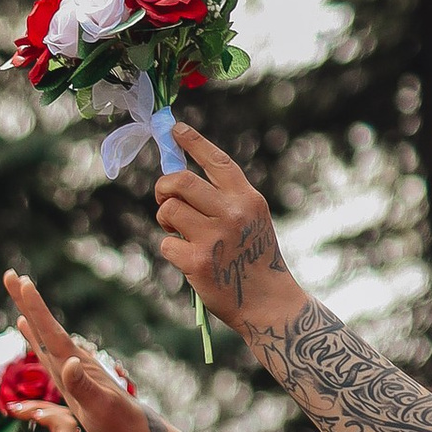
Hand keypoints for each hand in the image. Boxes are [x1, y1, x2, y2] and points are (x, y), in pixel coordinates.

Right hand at [2, 269, 149, 431]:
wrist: (133, 431)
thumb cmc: (118, 422)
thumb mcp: (99, 406)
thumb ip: (83, 386)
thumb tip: (69, 362)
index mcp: (75, 363)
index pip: (51, 331)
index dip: (36, 308)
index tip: (22, 282)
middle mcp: (70, 359)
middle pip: (44, 325)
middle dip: (27, 301)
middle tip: (10, 274)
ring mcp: (69, 366)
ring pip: (43, 334)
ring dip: (29, 313)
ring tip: (17, 292)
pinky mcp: (68, 376)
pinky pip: (45, 351)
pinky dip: (34, 336)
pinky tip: (26, 327)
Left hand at [153, 124, 292, 328]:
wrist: (267, 303)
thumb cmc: (253, 260)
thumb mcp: (250, 221)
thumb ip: (223, 200)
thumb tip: (179, 181)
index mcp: (247, 198)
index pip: (216, 161)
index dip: (193, 141)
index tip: (174, 128)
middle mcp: (233, 212)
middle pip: (180, 180)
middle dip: (163, 187)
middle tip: (164, 198)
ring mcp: (215, 237)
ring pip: (168, 210)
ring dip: (165, 220)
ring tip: (178, 231)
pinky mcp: (198, 262)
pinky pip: (166, 243)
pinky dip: (171, 250)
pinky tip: (188, 260)